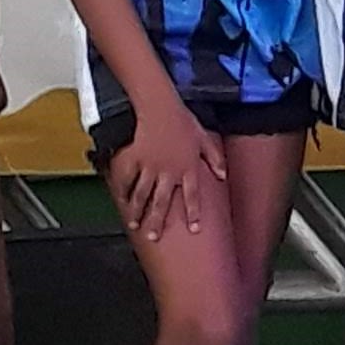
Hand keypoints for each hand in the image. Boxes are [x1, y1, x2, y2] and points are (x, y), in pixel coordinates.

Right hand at [112, 103, 225, 241]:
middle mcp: (170, 172)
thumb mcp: (204, 139)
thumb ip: (215, 158)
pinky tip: (121, 202)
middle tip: (154, 237)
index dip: (194, 213)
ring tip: (135, 226)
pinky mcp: (136, 159)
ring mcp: (151, 167)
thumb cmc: (183, 121)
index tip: (194, 229)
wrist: (160, 107)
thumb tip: (223, 175)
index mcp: (189, 168)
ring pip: (144, 195)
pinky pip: (128, 179)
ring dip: (139, 212)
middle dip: (158, 222)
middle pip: (163, 203)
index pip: (193, 196)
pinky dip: (123, 192)